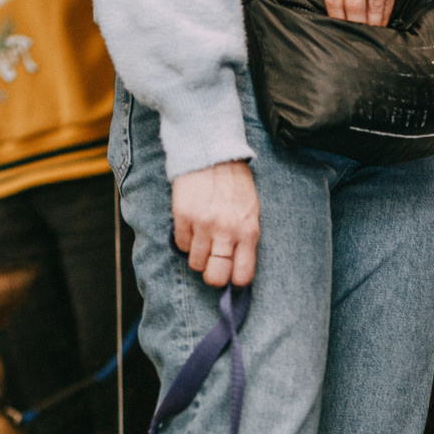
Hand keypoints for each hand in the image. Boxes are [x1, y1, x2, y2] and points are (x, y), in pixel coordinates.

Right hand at [172, 160, 259, 287]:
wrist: (211, 154)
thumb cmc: (235, 185)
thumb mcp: (252, 211)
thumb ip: (246, 239)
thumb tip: (238, 268)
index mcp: (248, 231)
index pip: (243, 275)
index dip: (235, 279)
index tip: (231, 273)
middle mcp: (226, 231)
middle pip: (215, 277)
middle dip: (213, 276)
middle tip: (212, 265)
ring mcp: (203, 225)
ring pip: (195, 263)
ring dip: (197, 257)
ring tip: (202, 241)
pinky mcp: (183, 216)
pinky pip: (181, 245)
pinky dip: (185, 241)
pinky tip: (192, 227)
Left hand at [325, 0, 430, 25]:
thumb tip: (337, 15)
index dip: (336, 18)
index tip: (339, 30)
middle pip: (352, 2)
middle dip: (354, 23)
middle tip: (356, 35)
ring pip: (373, 4)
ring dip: (372, 24)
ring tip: (370, 33)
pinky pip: (389, 0)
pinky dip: (385, 15)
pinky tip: (382, 23)